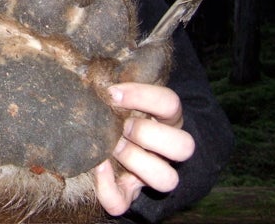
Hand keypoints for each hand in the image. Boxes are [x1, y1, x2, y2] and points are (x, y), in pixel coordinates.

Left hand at [94, 82, 194, 215]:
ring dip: (137, 160)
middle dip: (148, 134)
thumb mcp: (120, 97)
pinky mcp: (127, 194)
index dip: (144, 97)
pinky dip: (107, 187)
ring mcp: (150, 174)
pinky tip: (96, 166)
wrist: (106, 143)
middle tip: (122, 126)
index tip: (112, 93)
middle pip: (184, 146)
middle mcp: (166, 150)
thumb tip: (90, 71)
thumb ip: (115, 87)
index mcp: (166, 119)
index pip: (171, 104)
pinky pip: (122, 202)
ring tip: (112, 146)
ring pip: (167, 179)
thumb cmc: (114, 111)